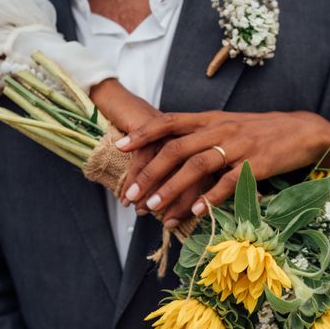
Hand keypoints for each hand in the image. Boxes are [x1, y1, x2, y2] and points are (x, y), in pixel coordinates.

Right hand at [90, 80, 209, 223]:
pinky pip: (145, 154)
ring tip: (140, 210)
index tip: (177, 222)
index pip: (204, 177)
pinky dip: (135, 176)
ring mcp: (172, 127)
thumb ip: (171, 181)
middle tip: (166, 222)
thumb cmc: (146, 139)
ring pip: (168, 164)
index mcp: (202, 144)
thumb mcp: (163, 161)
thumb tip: (171, 212)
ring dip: (154, 191)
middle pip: (192, 171)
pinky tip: (127, 193)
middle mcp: (191, 135)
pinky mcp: (151, 123)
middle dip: (177, 200)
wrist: (125, 106)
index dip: (190, 202)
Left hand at [116, 111, 329, 215]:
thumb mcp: (228, 126)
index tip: (120, 147)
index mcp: (210, 119)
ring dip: (172, 189)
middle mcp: (220, 129)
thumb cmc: (261, 132)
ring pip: (198, 166)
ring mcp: (239, 145)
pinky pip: (230, 181)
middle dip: (150, 173)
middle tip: (132, 196)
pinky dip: (212, 197)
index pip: (170, 121)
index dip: (144, 134)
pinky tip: (197, 212)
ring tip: (154, 208)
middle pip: (177, 149)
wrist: (304, 130)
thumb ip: (201, 135)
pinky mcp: (258, 163)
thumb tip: (170, 150)